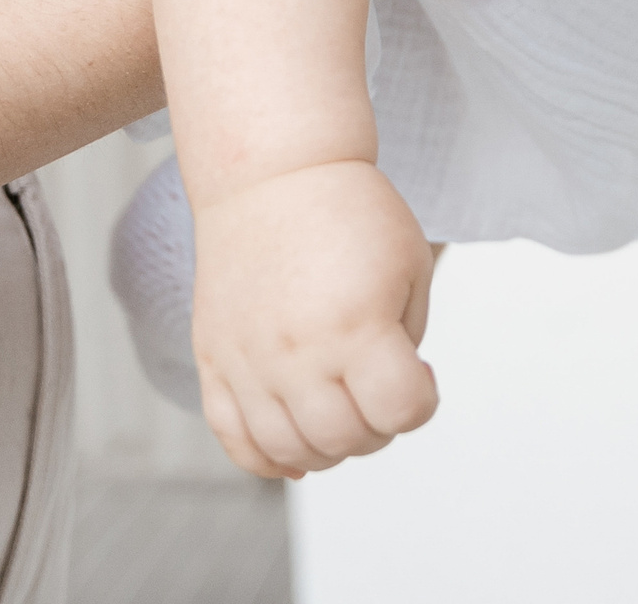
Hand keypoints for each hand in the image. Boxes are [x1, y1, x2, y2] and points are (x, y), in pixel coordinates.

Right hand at [190, 159, 437, 479]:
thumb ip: (407, 342)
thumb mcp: (411, 266)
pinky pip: (235, 441)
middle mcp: (297, 354)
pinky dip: (267, 460)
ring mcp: (249, 364)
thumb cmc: (353, 213)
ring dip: (330, 448)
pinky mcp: (215, 363)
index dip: (422, 402)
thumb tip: (391, 405)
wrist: (275, 176)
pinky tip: (296, 453)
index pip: (400, 410)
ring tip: (344, 408)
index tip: (421, 374)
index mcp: (357, 324)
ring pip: (291, 450)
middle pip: (346, 440)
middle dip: (379, 427)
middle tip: (381, 389)